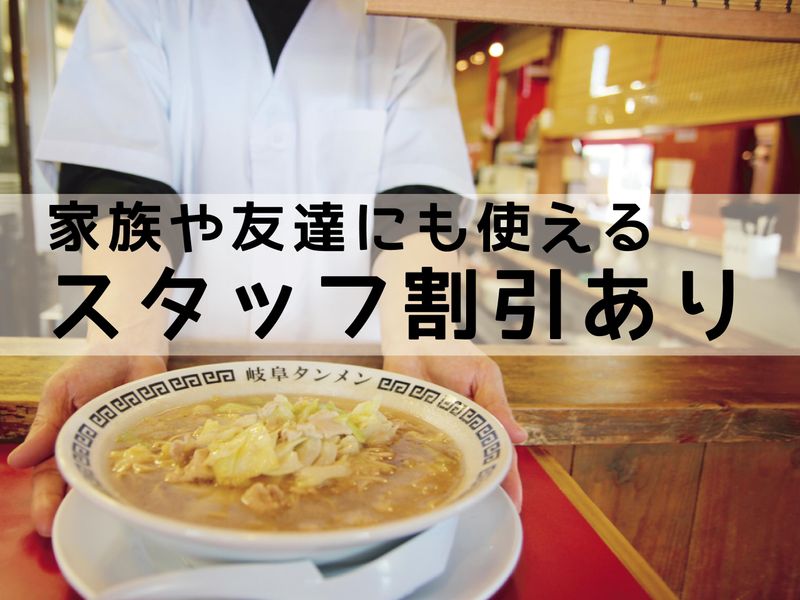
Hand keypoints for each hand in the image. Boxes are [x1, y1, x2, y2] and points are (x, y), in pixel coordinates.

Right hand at [7, 355, 165, 535]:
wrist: (130, 345)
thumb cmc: (91, 367)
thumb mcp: (61, 391)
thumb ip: (45, 425)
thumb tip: (18, 459)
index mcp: (64, 442)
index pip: (50, 478)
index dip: (46, 501)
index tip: (44, 522)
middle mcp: (92, 451)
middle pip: (81, 486)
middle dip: (74, 510)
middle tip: (73, 530)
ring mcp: (120, 448)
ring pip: (112, 480)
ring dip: (108, 498)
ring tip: (105, 518)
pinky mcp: (150, 440)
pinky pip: (149, 463)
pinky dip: (146, 477)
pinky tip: (142, 492)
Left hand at [382, 353, 526, 510]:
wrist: (416, 335)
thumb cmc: (453, 352)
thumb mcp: (484, 376)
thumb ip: (497, 406)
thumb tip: (520, 437)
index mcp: (481, 421)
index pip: (497, 454)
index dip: (507, 480)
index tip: (514, 504)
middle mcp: (457, 431)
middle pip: (471, 466)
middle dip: (477, 489)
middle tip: (481, 513)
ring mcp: (432, 431)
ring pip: (441, 465)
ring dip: (446, 483)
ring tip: (453, 507)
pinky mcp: (405, 426)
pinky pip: (407, 450)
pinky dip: (409, 465)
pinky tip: (413, 484)